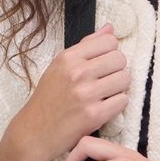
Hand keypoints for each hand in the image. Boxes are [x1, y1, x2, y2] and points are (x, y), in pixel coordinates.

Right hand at [18, 23, 129, 160]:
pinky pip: (123, 100)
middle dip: (116, 69)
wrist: (34, 132)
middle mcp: (77, 73)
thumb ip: (86, 46)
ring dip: (119, 87)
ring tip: (105, 93)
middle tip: (105, 80)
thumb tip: (110, 28)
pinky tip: (104, 106)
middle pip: (120, 59)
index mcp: (68, 57)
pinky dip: (117, 104)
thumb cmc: (48, 98)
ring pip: (125, 79)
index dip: (110, 52)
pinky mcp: (94, 115)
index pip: (109, 41)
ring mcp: (86, 94)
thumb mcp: (60, 66)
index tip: (103, 63)